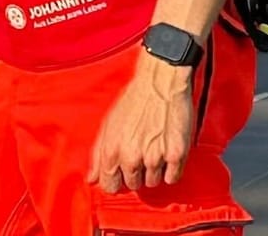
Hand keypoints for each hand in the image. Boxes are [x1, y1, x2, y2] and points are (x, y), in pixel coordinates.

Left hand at [87, 54, 196, 193]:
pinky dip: (171, 169)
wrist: (160, 82)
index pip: (109, 185)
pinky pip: (172, 178)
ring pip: (153, 182)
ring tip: (155, 147)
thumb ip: (98, 154)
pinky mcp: (176, 155)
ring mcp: (154, 157)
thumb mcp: (108, 124)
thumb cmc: (134, 100)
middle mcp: (132, 157)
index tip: (121, 173)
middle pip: (133, 185)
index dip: (115, 180)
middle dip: (136, 172)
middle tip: (141, 151)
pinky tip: (167, 152)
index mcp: (111, 150)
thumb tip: (91, 179)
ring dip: (154, 170)